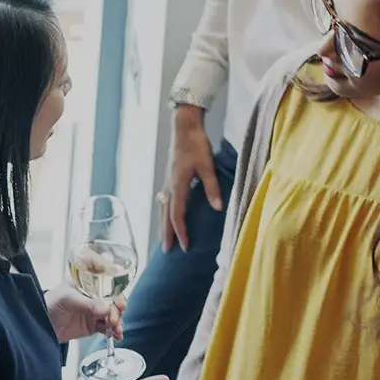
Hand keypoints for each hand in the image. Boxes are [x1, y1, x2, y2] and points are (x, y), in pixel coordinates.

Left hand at [46, 282, 124, 343]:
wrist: (40, 325)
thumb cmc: (49, 304)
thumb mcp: (67, 299)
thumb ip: (87, 304)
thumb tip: (106, 309)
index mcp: (88, 282)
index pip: (108, 280)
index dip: (117, 287)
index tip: (118, 297)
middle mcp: (95, 295)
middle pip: (114, 299)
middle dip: (118, 308)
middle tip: (114, 318)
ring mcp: (95, 310)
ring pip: (113, 314)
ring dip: (118, 321)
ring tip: (116, 330)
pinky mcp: (94, 324)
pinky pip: (108, 327)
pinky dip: (114, 331)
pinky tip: (116, 336)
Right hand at [162, 105, 221, 251]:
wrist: (183, 129)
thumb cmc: (196, 145)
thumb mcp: (208, 166)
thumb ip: (212, 188)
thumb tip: (218, 208)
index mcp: (177, 186)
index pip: (177, 215)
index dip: (180, 232)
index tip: (184, 246)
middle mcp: (168, 187)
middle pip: (165, 216)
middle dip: (167, 234)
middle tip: (166, 251)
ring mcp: (166, 184)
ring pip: (162, 210)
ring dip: (163, 225)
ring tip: (165, 238)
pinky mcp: (168, 180)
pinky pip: (164, 202)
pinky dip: (164, 214)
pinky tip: (166, 217)